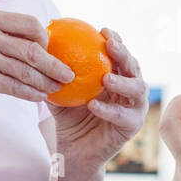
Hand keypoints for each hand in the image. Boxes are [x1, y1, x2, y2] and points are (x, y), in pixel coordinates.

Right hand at [0, 8, 74, 126]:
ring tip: (57, 88)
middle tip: (68, 74)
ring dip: (46, 82)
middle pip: (33, 49)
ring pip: (28, 70)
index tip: (50, 50)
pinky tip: (40, 97)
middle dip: (54, 64)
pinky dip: (32, 94)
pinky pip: (17, 87)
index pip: (29, 23)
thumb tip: (32, 37)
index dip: (44, 37)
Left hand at [48, 28, 147, 168]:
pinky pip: (123, 116)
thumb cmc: (69, 118)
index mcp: (117, 77)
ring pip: (137, 90)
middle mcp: (130, 90)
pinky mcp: (132, 127)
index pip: (121, 54)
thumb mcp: (60, 92)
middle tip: (111, 45)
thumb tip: (42, 46)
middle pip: (134, 67)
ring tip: (105, 78)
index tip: (104, 30)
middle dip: (125, 54)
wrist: (74, 150)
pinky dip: (109, 110)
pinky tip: (93, 105)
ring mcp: (134, 108)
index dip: (117, 40)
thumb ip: (56, 73)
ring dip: (123, 82)